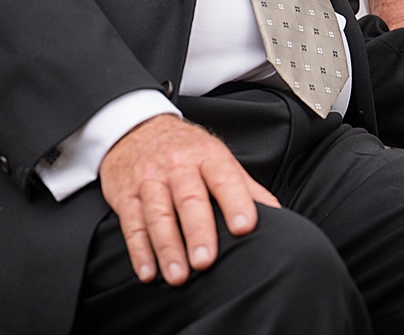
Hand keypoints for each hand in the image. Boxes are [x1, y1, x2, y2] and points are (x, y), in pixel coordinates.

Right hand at [98, 114, 279, 285]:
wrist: (136, 126)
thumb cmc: (185, 150)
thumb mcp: (217, 158)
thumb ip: (245, 187)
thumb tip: (278, 215)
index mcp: (208, 157)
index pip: (224, 179)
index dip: (235, 202)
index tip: (244, 228)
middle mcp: (177, 166)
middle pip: (189, 199)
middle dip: (198, 231)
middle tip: (205, 261)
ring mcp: (149, 179)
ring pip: (158, 213)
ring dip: (167, 247)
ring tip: (178, 276)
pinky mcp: (125, 194)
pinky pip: (132, 224)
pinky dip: (139, 250)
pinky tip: (147, 272)